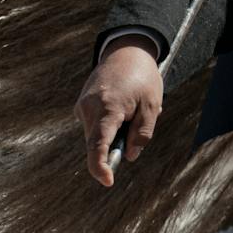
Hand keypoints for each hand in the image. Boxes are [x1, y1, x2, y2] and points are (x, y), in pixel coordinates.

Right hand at [74, 37, 162, 186]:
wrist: (126, 52)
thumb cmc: (143, 78)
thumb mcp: (152, 106)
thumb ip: (143, 133)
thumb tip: (131, 156)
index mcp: (107, 108)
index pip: (98, 144)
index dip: (100, 166)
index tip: (107, 181)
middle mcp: (88, 108)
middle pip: (98, 142)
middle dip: (117, 144)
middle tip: (137, 121)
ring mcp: (82, 106)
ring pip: (97, 135)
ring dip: (115, 132)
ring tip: (131, 109)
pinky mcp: (81, 105)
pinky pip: (95, 125)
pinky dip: (109, 124)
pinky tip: (123, 106)